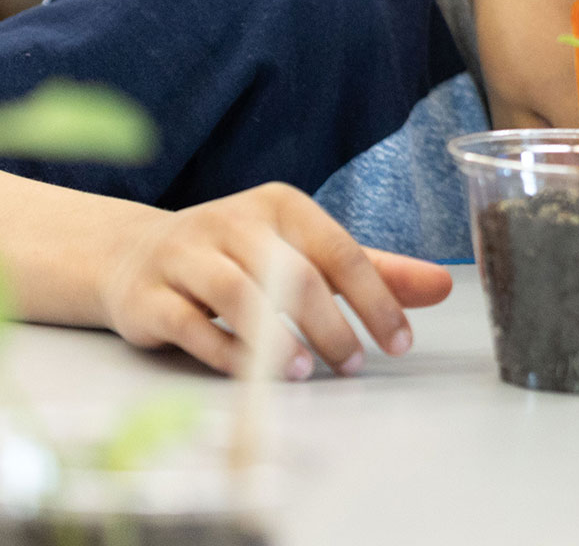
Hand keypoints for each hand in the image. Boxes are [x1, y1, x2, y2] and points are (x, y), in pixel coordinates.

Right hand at [97, 183, 453, 378]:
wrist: (135, 256)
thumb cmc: (237, 257)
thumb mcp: (305, 253)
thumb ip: (372, 270)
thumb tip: (443, 285)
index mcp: (279, 206)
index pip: (338, 250)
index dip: (375, 299)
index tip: (399, 343)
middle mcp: (231, 222)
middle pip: (292, 273)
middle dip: (331, 324)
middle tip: (353, 363)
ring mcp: (185, 255)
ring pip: (237, 294)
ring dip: (276, 337)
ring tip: (304, 370)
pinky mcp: (148, 295)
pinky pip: (189, 324)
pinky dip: (224, 351)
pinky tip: (251, 373)